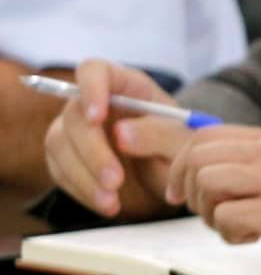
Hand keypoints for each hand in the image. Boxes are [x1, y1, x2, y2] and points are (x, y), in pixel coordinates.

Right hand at [41, 57, 180, 218]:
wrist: (177, 177)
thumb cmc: (182, 148)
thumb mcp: (185, 141)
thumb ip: (162, 133)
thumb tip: (120, 134)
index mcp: (128, 86)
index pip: (95, 70)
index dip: (90, 88)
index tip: (97, 117)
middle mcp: (96, 103)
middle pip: (74, 114)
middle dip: (92, 151)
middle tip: (115, 180)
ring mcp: (77, 130)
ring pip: (59, 143)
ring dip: (82, 176)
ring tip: (112, 200)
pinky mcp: (68, 158)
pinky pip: (60, 171)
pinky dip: (80, 190)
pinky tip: (106, 204)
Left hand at [121, 120, 260, 274]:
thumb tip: (225, 166)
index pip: (207, 134)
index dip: (179, 164)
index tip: (180, 192)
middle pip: (198, 156)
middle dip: (188, 190)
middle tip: (207, 214)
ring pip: (206, 182)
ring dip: (208, 212)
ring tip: (234, 227)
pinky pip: (226, 217)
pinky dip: (229, 234)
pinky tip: (254, 238)